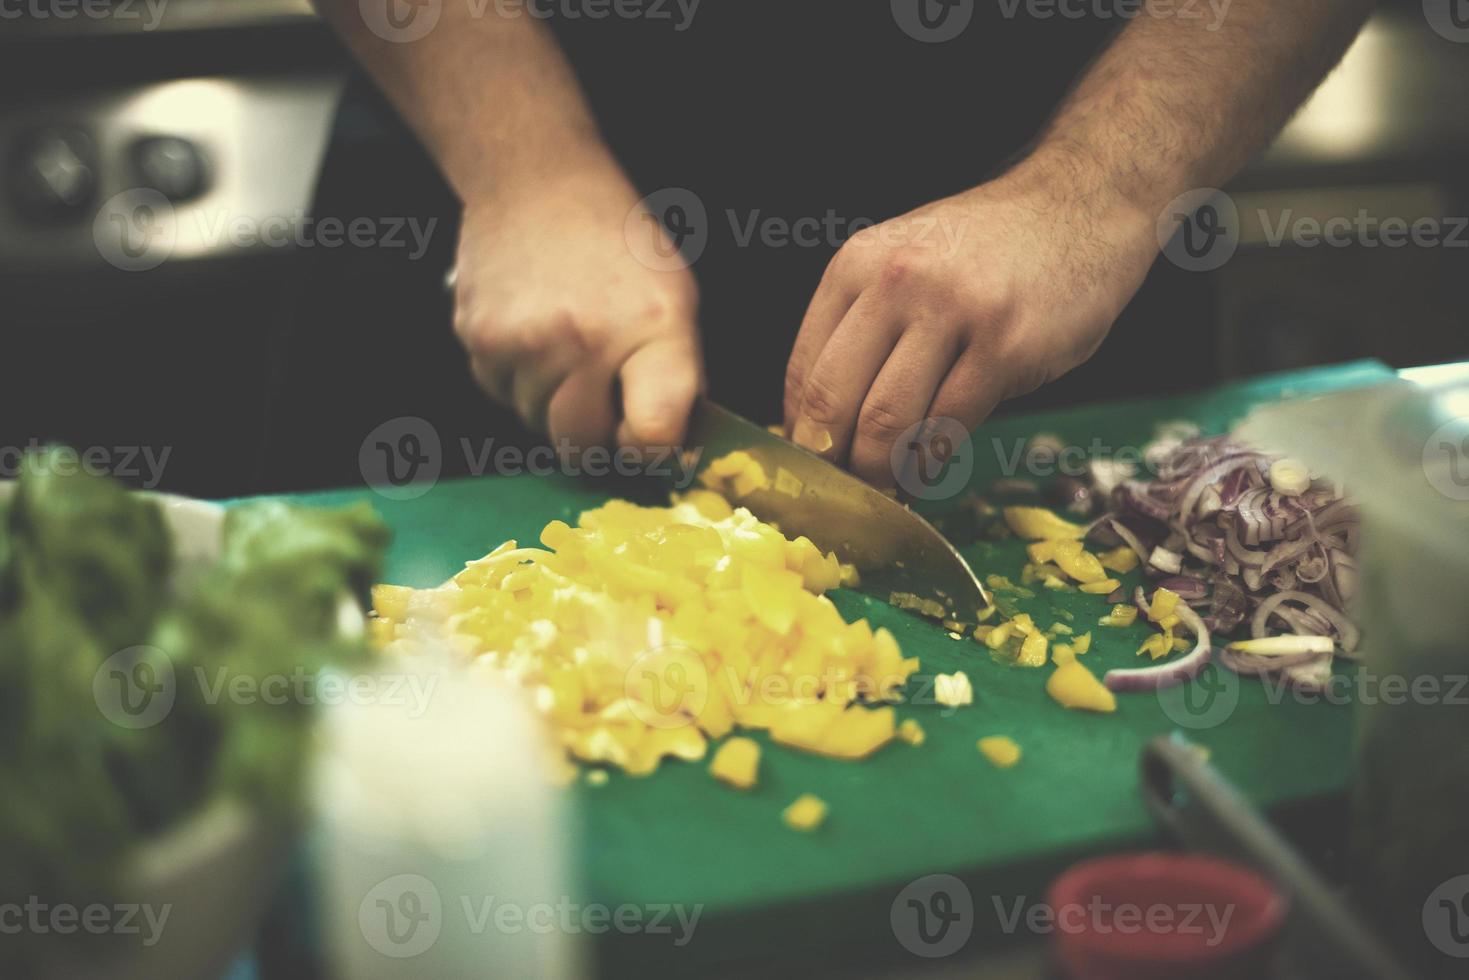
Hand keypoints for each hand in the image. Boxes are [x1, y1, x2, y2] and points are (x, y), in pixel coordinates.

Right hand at [452, 161, 702, 453]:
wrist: (534, 179)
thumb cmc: (616, 239)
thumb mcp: (675, 297)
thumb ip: (676, 372)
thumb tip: (667, 444)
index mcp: (649, 327)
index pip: (651, 435)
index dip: (650, 449)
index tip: (646, 436)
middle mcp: (582, 340)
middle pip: (581, 444)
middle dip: (595, 433)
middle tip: (604, 393)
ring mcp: (522, 342)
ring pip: (536, 422)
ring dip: (553, 403)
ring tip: (566, 347)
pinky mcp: (476, 339)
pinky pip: (500, 394)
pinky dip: (518, 380)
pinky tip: (534, 335)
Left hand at [783, 160, 1160, 489]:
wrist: (1079, 206)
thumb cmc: (987, 250)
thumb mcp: (904, 263)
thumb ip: (862, 328)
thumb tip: (821, 422)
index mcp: (857, 267)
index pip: (803, 371)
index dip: (800, 434)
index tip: (809, 469)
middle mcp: (897, 283)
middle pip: (835, 402)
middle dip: (833, 463)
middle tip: (841, 494)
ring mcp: (954, 313)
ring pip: (889, 422)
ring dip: (881, 473)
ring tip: (885, 491)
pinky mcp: (1006, 348)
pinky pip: (951, 427)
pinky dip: (930, 465)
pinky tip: (927, 473)